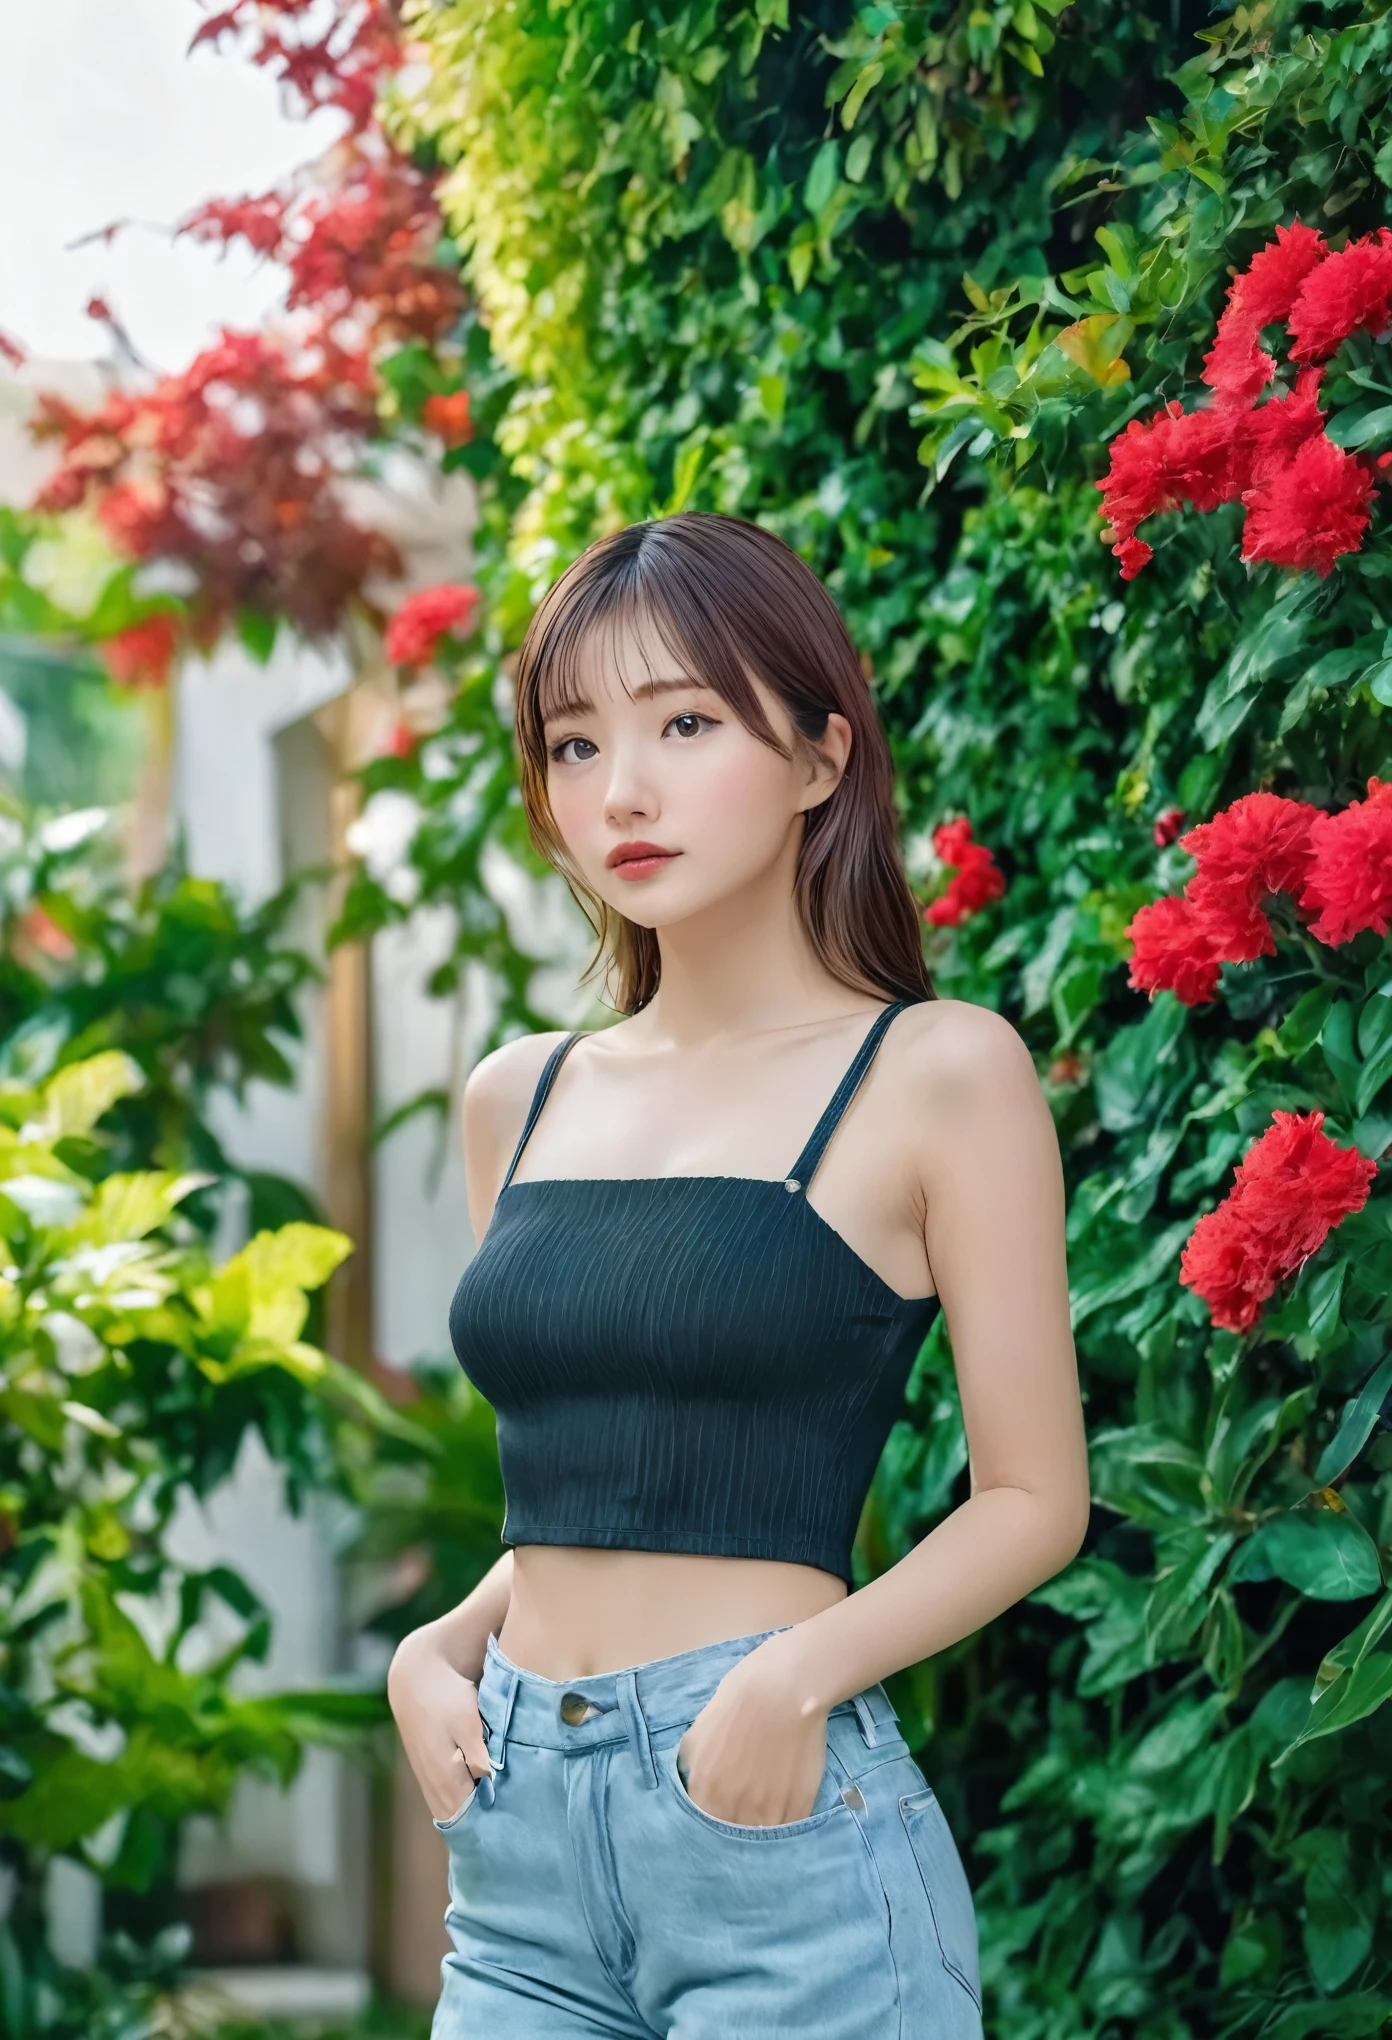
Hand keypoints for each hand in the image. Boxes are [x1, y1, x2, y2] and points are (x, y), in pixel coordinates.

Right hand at [388, 1623, 492, 1822]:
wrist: (415, 1678)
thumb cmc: (446, 1697)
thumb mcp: (467, 1721)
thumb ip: (477, 1755)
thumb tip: (489, 1784)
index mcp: (445, 1776)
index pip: (468, 1816)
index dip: (488, 1825)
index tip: (510, 1827)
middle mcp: (434, 1784)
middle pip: (460, 1818)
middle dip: (482, 1824)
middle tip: (510, 1825)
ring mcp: (428, 1779)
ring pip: (450, 1809)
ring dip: (471, 1814)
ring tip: (499, 1816)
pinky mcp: (427, 1770)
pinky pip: (444, 1798)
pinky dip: (461, 1802)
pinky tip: (478, 1799)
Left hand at [676, 1632, 829, 1826]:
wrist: (782, 1689)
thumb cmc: (737, 1703)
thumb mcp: (696, 1735)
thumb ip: (689, 1769)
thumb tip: (689, 1787)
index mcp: (704, 1791)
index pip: (699, 1828)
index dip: (708, 1824)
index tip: (717, 1816)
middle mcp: (732, 1808)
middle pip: (729, 1839)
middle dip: (732, 1829)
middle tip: (740, 1812)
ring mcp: (767, 1812)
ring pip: (759, 1842)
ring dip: (758, 1831)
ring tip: (762, 1811)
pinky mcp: (798, 1807)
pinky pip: (787, 1830)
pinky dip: (783, 1823)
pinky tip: (782, 1804)